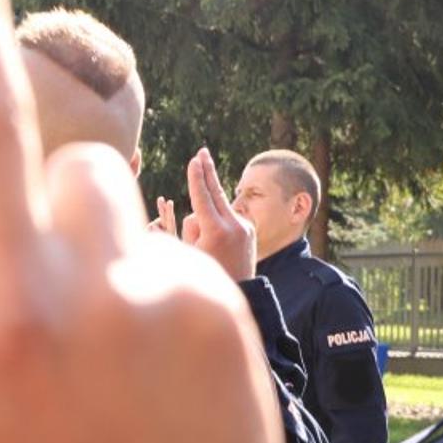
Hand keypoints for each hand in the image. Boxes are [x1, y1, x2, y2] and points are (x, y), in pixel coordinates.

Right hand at [178, 148, 256, 281]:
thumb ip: (193, 226)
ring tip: (203, 241)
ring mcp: (245, 226)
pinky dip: (218, 222)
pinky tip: (217, 243)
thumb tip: (198, 212)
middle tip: (203, 151)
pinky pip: (228, 218)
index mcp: (216, 231)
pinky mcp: (250, 229)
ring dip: (208, 211)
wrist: (239, 291)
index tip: (194, 160)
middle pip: (217, 191)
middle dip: (208, 170)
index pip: (202, 197)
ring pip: (220, 207)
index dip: (196, 177)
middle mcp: (234, 225)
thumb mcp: (191, 252)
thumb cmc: (206, 274)